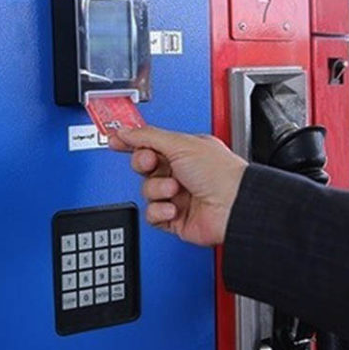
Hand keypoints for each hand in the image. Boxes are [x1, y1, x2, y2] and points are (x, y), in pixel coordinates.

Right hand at [109, 126, 247, 245]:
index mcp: (184, 151)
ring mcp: (177, 196)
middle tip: (151, 163)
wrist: (234, 207)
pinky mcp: (174, 219)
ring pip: (146, 191)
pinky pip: (151, 215)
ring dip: (157, 190)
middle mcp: (180, 172)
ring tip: (176, 190)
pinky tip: (174, 209)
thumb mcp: (180, 144)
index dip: (131, 141)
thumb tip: (124, 131)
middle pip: (143, 166)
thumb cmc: (220, 174)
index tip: (114, 139)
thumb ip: (147, 136)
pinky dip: (160, 212)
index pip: (149, 143)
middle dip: (144, 165)